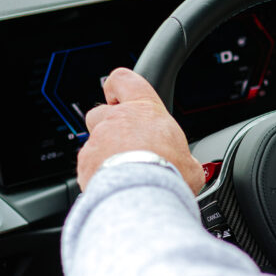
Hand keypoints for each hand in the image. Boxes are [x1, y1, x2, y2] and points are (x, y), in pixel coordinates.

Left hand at [78, 68, 204, 195]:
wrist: (143, 195)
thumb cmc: (169, 175)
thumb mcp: (190, 165)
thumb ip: (184, 159)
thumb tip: (190, 168)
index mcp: (144, 112)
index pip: (124, 80)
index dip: (118, 87)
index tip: (120, 96)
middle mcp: (117, 120)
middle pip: (101, 112)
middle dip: (109, 127)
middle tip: (127, 145)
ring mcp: (98, 141)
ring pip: (94, 141)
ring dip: (105, 154)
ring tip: (123, 174)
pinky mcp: (85, 163)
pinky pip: (89, 165)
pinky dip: (98, 174)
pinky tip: (116, 187)